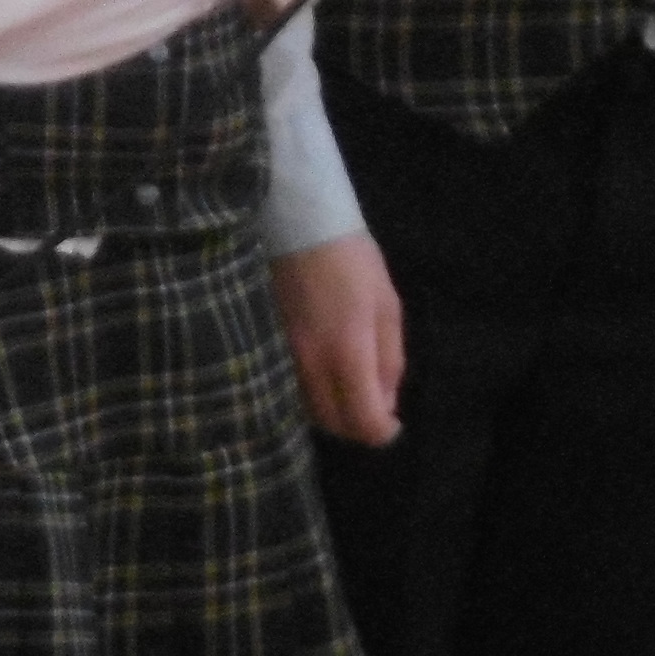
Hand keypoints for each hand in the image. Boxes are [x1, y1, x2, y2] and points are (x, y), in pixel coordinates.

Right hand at [271, 231, 404, 446]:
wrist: (294, 224)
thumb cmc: (352, 261)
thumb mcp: (388, 306)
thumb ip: (389, 359)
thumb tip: (386, 401)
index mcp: (347, 352)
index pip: (363, 420)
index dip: (382, 431)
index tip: (392, 422)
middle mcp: (309, 363)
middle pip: (332, 424)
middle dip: (357, 425)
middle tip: (371, 406)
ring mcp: (280, 356)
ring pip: (305, 410)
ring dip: (330, 411)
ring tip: (346, 390)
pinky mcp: (262, 346)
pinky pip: (285, 388)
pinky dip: (306, 395)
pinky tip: (318, 376)